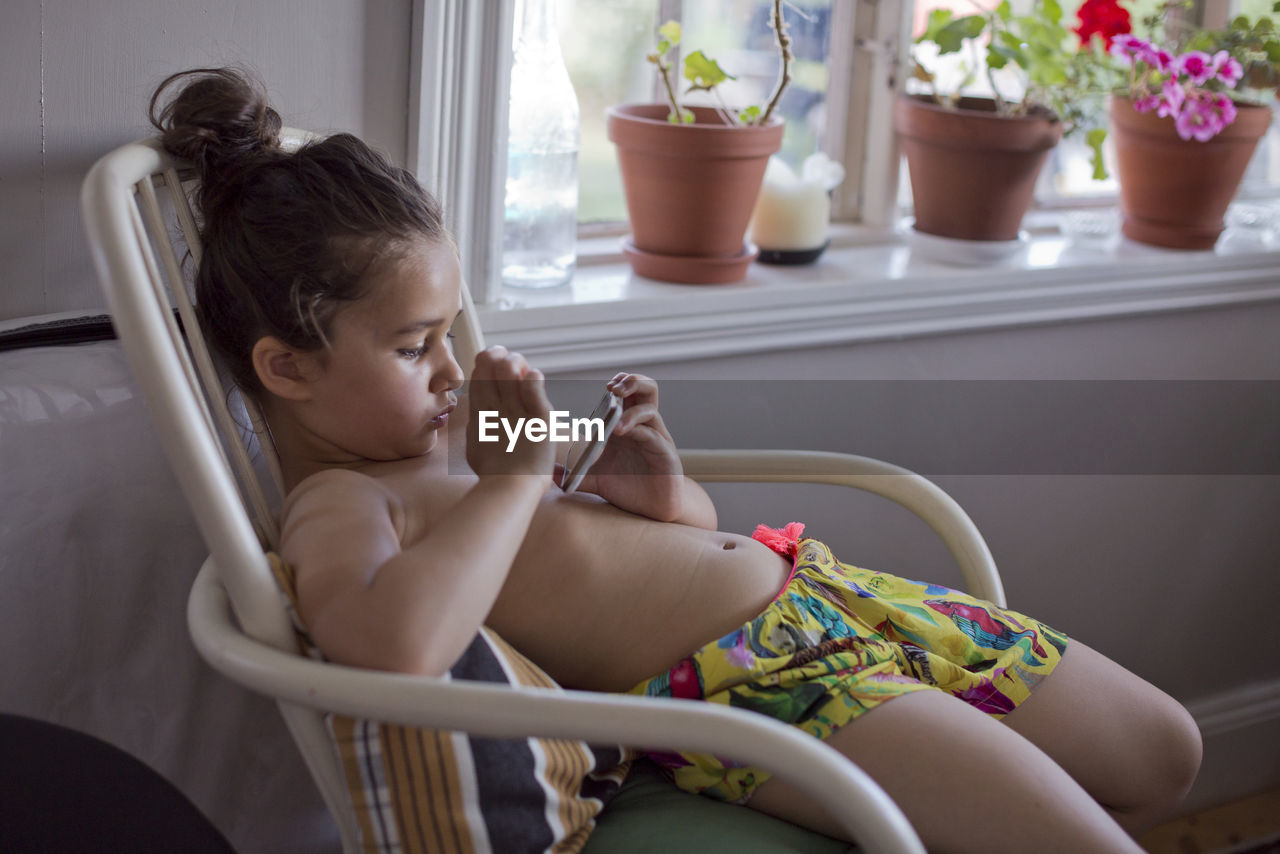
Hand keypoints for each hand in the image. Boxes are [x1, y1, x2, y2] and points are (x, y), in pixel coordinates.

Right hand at [467, 346, 554, 481]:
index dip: (486, 364)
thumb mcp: (477, 446)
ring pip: (510, 373)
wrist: (510, 488)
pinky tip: (534, 376)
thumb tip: (478, 415)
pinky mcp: (538, 419)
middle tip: (507, 358)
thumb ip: (479, 427)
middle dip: (498, 356)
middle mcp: (495, 409)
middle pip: (491, 369)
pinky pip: (533, 388)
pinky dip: (533, 379)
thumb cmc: (496, 474)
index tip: (494, 361)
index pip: (479, 378)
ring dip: (515, 364)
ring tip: (519, 367)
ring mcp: (516, 412)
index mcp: (480, 415)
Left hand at [563, 373, 685, 520]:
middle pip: (647, 390)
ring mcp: (657, 439)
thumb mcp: (596, 480)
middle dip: (632, 382)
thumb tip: (548, 472)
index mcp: (629, 426)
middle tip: (614, 389)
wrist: (651, 512)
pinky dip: (637, 431)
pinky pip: (653, 435)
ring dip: (631, 410)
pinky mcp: (665, 454)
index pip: (629, 394)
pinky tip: (621, 434)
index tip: (606, 387)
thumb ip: (575, 474)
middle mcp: (645, 428)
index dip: (620, 384)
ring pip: (651, 409)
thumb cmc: (628, 490)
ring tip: (615, 423)